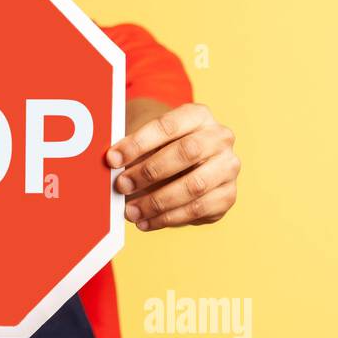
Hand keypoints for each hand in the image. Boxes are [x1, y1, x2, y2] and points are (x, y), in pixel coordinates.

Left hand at [105, 102, 239, 231]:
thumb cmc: (161, 148)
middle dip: (149, 172)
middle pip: (187, 153)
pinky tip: (147, 222)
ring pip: (195, 186)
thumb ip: (133, 151)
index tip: (113, 158)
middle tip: (121, 185)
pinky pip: (199, 210)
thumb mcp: (149, 141)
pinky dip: (169, 219)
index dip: (138, 143)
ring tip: (131, 211)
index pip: (168, 125)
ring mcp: (228, 167)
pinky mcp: (228, 195)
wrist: (186, 162)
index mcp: (199, 115)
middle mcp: (220, 138)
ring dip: (157, 202)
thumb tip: (109, 169)